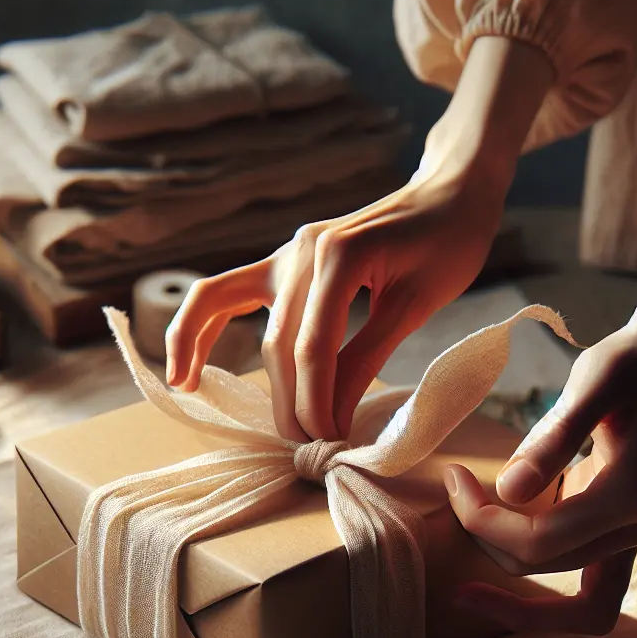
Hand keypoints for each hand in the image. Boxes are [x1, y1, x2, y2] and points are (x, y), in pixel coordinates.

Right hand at [165, 37, 555, 441]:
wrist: (448, 192)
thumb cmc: (447, 243)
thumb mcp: (416, 305)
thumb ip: (366, 356)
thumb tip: (332, 415)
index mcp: (337, 255)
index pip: (311, 345)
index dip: (314, 400)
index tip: (328, 439)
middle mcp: (300, 249)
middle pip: (276, 339)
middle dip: (285, 398)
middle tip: (304, 445)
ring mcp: (286, 252)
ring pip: (227, 306)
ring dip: (214, 355)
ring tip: (195, 393)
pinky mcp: (283, 261)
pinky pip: (225, 292)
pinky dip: (201, 323)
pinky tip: (188, 362)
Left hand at [446, 200, 636, 631]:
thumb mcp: (599, 378)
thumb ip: (555, 437)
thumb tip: (509, 492)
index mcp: (631, 499)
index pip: (536, 545)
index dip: (482, 522)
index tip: (454, 474)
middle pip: (543, 568)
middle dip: (488, 539)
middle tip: (455, 485)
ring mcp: (635, 525)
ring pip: (562, 580)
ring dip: (509, 556)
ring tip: (467, 511)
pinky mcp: (625, 513)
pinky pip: (573, 558)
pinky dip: (531, 544)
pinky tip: (500, 504)